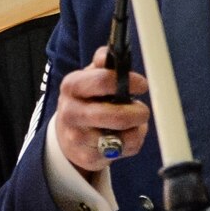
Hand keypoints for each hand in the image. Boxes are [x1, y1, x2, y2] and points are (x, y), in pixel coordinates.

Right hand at [53, 46, 149, 172]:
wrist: (67, 136)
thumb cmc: (86, 100)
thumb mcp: (89, 77)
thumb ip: (103, 61)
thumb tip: (113, 53)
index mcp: (72, 86)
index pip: (103, 80)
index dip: (129, 81)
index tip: (142, 84)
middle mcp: (71, 113)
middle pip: (115, 115)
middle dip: (137, 112)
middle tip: (142, 110)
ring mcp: (78, 138)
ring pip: (122, 136)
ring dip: (136, 128)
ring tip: (133, 122)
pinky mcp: (88, 158)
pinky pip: (124, 150)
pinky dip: (133, 142)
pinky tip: (125, 136)